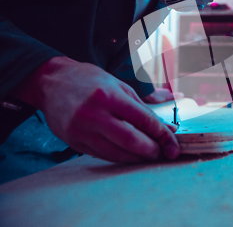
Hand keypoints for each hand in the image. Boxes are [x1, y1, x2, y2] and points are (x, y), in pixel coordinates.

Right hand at [12, 56, 179, 162]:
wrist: (52, 82)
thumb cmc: (91, 81)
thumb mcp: (121, 87)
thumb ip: (144, 110)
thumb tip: (168, 130)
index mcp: (110, 95)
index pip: (143, 120)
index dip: (162, 136)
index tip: (173, 146)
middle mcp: (94, 113)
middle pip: (131, 141)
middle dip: (152, 151)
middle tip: (163, 153)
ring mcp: (82, 130)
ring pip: (117, 153)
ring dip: (137, 158)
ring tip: (149, 155)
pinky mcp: (73, 142)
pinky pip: (103, 155)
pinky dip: (120, 157)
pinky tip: (130, 155)